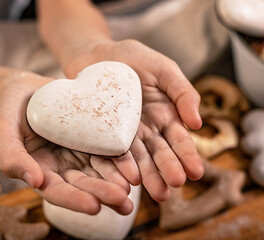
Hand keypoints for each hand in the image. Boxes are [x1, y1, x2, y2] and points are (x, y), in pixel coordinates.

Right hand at [0, 72, 135, 214]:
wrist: (28, 87)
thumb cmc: (10, 107)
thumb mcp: (2, 129)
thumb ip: (11, 156)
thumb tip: (34, 181)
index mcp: (39, 170)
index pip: (56, 191)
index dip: (73, 200)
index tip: (93, 207)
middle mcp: (62, 167)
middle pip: (83, 185)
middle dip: (102, 194)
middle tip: (122, 201)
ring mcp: (79, 154)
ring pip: (100, 172)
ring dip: (116, 182)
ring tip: (134, 187)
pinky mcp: (93, 139)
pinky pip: (108, 151)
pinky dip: (121, 160)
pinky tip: (134, 167)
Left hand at [65, 39, 203, 201]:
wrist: (94, 54)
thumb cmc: (131, 57)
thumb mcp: (162, 69)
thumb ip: (182, 92)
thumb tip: (198, 123)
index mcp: (164, 114)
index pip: (178, 139)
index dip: (187, 155)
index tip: (195, 173)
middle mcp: (146, 130)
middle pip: (158, 153)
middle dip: (166, 171)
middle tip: (172, 189)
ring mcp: (124, 135)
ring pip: (137, 159)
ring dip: (147, 176)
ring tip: (156, 194)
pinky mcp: (102, 136)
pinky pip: (111, 153)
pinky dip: (119, 166)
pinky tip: (126, 180)